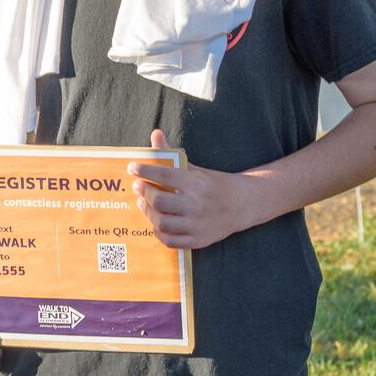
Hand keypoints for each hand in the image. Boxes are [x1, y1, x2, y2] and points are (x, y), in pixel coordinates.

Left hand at [128, 129, 257, 249]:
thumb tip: (155, 134)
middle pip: (159, 201)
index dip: (144, 170)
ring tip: (144, 203)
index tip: (132, 168)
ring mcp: (198, 224)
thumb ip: (171, 154)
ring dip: (148, 212)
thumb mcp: (194, 168)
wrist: (243, 204)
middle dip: (144, 192)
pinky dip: (158, 233)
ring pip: (162, 222)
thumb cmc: (213, 184)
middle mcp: (197, 204)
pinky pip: (171, 241)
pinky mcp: (199, 240)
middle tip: (138, 186)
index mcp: (196, 183)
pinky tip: (155, 223)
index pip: (164, 174)